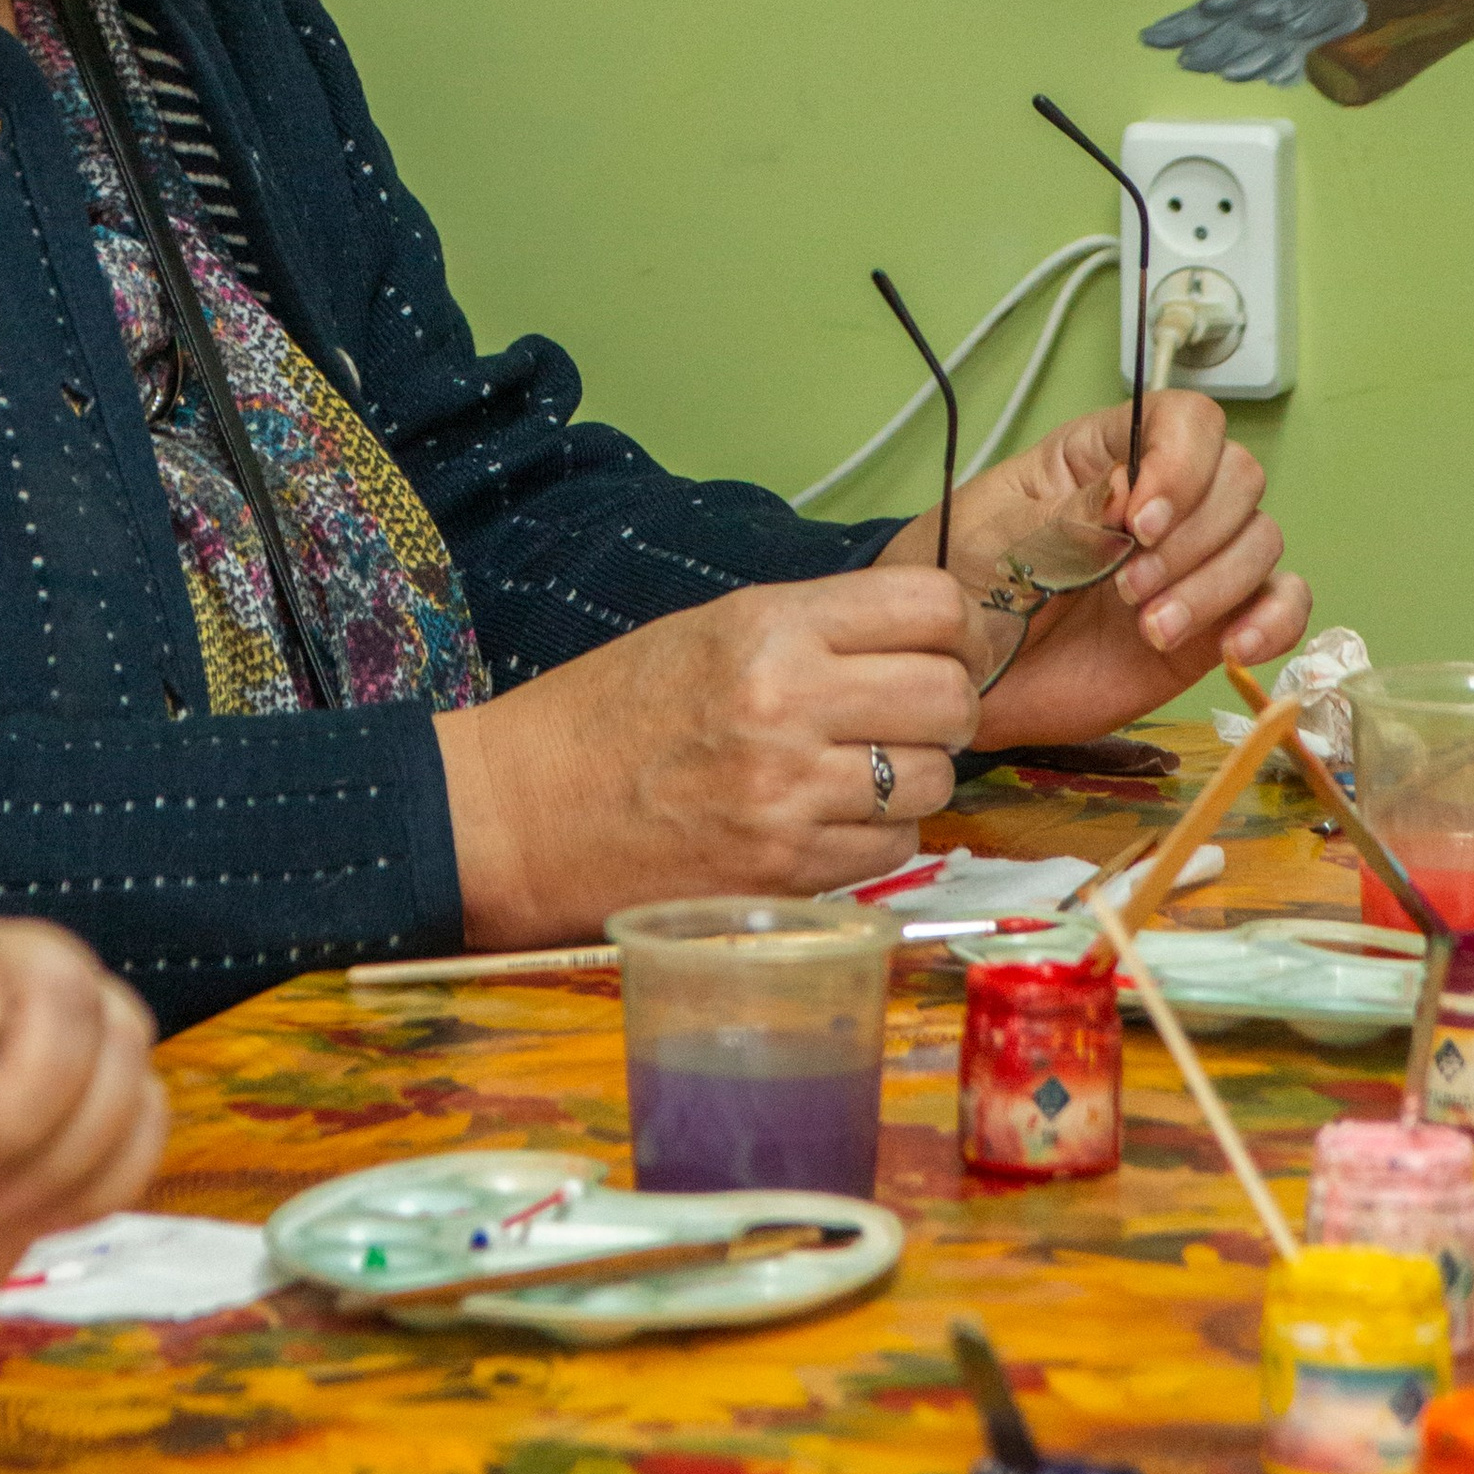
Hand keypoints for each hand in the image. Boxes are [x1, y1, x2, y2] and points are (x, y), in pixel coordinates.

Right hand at [436, 564, 981, 947]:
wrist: (517, 813)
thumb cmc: (604, 716)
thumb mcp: (706, 631)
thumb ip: (812, 629)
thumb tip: (921, 639)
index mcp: (766, 625)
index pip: (930, 604)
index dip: (956, 628)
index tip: (945, 646)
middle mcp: (786, 700)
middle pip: (951, 695)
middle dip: (948, 708)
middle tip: (913, 718)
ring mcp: (788, 792)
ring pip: (934, 779)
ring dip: (914, 778)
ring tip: (857, 773)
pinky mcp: (784, 869)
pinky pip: (893, 848)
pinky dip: (876, 836)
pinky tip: (826, 820)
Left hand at [897, 388, 1308, 747]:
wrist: (960, 678)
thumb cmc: (965, 588)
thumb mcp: (1002, 535)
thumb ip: (1074, 511)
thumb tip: (1137, 490)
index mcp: (1104, 457)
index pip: (1185, 420)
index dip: (1182, 462)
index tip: (1140, 521)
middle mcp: (1161, 503)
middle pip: (1238, 477)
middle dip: (1192, 536)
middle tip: (1128, 586)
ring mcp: (1189, 564)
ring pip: (1261, 541)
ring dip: (1214, 586)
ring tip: (1148, 628)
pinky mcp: (1207, 626)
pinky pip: (1280, 606)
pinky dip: (1273, 623)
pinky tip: (1230, 650)